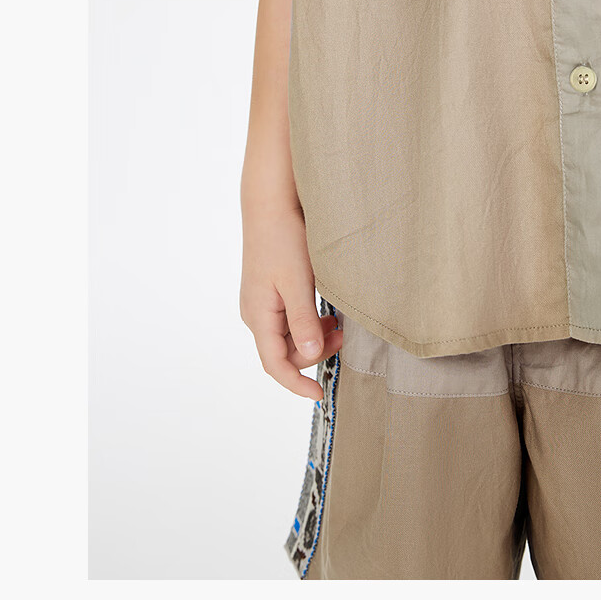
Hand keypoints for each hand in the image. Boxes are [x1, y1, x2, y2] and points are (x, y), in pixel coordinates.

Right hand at [240, 205, 341, 400]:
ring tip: (339, 325)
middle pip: (286, 352)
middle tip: (344, 338)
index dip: (296, 383)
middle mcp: (256, 314)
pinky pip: (291, 319)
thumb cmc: (282, 240)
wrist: (270, 205)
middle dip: (315, 353)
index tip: (319, 394)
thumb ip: (303, 322)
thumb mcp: (297, 283)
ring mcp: (263, 303)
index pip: (275, 365)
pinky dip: (310, 322)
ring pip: (290, 336)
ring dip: (315, 337)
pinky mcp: (272, 292)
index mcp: (258, 316)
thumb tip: (309, 357)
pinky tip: (327, 313)